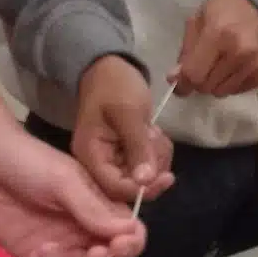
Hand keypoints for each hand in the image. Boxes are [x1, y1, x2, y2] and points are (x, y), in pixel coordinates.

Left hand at [0, 123, 152, 256]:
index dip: (130, 245)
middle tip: (91, 254)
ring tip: (48, 249)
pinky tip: (33, 253)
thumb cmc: (28, 161)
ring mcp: (61, 245)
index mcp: (101, 208)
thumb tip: (129, 233)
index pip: (130, 234)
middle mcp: (85, 230)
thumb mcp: (65, 179)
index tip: (117, 245)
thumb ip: (94, 208)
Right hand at [74, 55, 174, 201]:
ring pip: (144, 177)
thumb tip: (145, 181)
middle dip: (153, 168)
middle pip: (131, 187)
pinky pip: (148, 166)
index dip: (141, 189)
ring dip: (158, 157)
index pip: (114, 188)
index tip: (167, 177)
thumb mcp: (128, 113)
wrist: (111, 67)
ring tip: (154, 132)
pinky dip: (157, 152)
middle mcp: (98, 164)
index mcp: (90, 155)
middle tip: (158, 140)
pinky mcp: (127, 155)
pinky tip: (154, 133)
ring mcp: (114, 160)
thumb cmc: (114, 86)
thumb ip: (137, 147)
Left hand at [172, 0, 257, 97]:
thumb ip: (186, 51)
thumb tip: (175, 78)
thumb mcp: (198, 21)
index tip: (180, 86)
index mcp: (218, 34)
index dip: (183, 84)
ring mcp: (257, 64)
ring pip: (223, 92)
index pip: (194, 74)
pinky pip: (239, 90)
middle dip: (200, 80)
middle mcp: (240, 52)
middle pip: (207, 87)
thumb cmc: (224, 10)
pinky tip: (236, 66)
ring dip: (217, 83)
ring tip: (221, 65)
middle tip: (204, 67)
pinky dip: (233, 82)